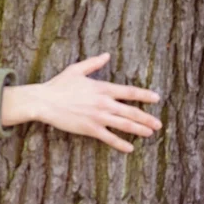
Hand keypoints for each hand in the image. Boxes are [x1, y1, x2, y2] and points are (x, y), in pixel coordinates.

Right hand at [1, 53, 162, 152]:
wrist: (44, 101)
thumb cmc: (58, 85)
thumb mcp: (76, 70)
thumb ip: (93, 63)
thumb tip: (106, 55)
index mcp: (102, 88)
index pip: (129, 92)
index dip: (144, 95)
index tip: (156, 98)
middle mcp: (103, 103)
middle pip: (131, 111)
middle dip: (147, 118)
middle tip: (158, 124)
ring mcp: (98, 117)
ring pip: (124, 124)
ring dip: (139, 129)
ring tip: (150, 133)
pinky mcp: (89, 129)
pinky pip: (109, 138)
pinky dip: (120, 144)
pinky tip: (130, 148)